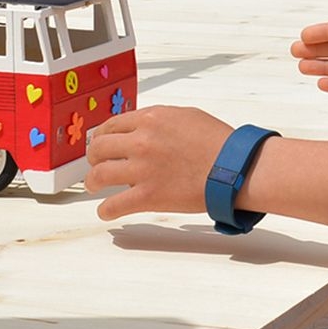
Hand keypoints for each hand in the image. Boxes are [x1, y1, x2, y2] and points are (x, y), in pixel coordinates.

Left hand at [85, 105, 233, 220]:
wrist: (234, 168)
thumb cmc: (218, 143)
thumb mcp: (186, 116)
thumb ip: (159, 119)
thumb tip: (144, 125)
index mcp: (150, 119)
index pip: (111, 125)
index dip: (102, 136)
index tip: (101, 143)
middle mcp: (141, 141)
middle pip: (99, 148)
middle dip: (94, 157)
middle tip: (96, 164)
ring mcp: (143, 169)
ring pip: (99, 174)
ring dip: (93, 182)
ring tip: (94, 186)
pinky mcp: (148, 196)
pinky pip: (115, 205)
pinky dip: (106, 210)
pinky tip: (106, 212)